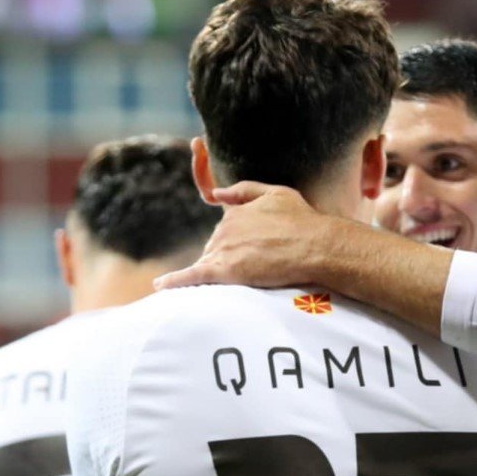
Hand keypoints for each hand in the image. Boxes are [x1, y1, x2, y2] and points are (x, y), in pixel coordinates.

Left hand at [155, 182, 328, 289]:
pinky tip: (161, 285)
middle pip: (216, 248)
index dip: (237, 242)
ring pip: (210, 262)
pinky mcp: (224, 270)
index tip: (248, 249)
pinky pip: (192, 276)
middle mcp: (225, 228)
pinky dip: (175, 280)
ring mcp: (223, 249)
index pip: (226, 230)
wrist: (315, 246)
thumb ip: (245, 190)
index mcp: (236, 212)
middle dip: (231, 258)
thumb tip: (218, 193)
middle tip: (258, 268)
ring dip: (219, 271)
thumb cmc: (303, 221)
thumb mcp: (277, 193)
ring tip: (241, 280)